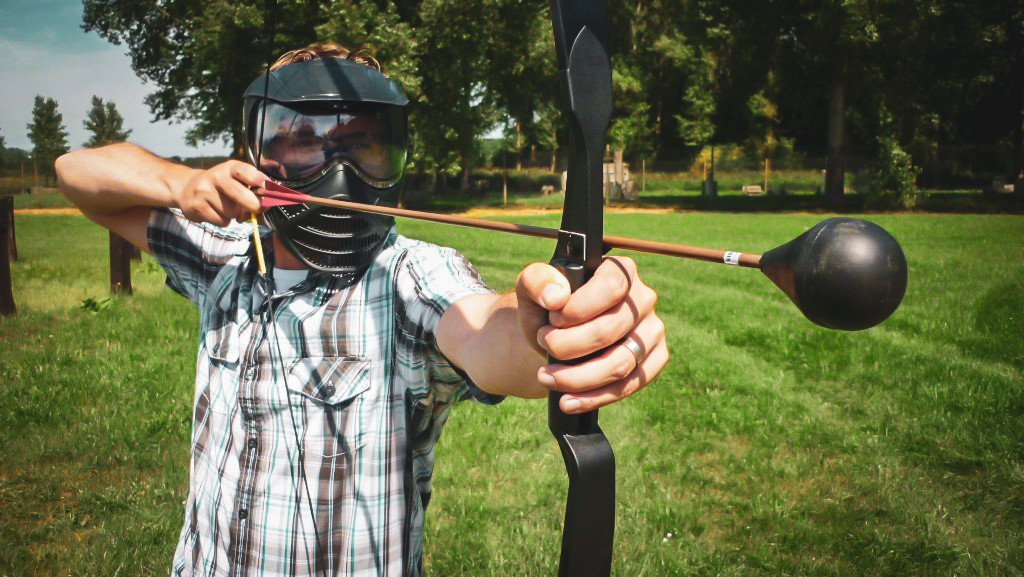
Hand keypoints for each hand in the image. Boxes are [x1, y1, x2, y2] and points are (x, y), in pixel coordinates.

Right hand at [176, 160, 265, 226]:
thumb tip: (269, 202)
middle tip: (257, 209)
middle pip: (240, 195)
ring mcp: (204, 191)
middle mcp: (216, 176)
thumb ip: (252, 187)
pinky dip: (224, 220)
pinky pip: (222, 221)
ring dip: (235, 214)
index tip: (265, 189)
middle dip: (254, 205)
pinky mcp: (197, 207)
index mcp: (230, 167)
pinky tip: (217, 212)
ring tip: (227, 207)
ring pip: (232, 212)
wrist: (187, 188)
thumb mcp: (235, 178)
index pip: (248, 172)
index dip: (260, 182)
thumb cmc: (220, 186)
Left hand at [515, 256, 667, 413]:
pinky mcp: (654, 361)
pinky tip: (568, 401)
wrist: (555, 338)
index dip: (579, 308)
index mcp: (621, 271)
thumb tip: (556, 296)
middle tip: (543, 343)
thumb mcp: (533, 289)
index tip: (552, 319)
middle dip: (568, 345)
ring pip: (620, 364)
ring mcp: (653, 332)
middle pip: (611, 330)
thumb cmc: (548, 309)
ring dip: (576, 378)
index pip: (612, 286)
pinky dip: (594, 397)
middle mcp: (644, 298)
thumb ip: (537, 280)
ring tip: (546, 376)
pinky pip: (629, 386)